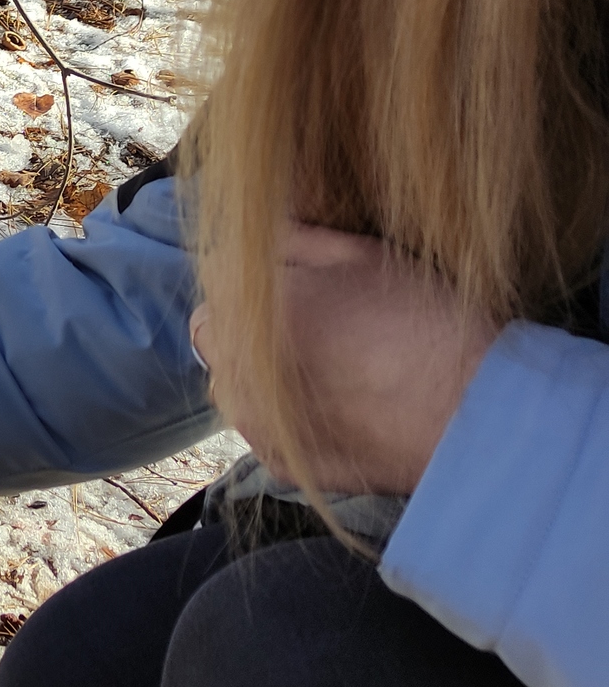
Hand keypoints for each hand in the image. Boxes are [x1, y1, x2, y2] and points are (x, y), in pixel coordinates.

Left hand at [189, 223, 496, 495]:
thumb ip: (293, 237)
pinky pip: (261, 424)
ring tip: (324, 362)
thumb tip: (263, 226)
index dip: (255, 269)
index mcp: (246, 306)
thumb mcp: (360, 255)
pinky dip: (282, 410)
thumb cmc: (425, 323)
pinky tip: (335, 403)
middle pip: (214, 327)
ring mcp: (251, 420)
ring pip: (231, 379)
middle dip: (243, 317)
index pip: (217, 270)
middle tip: (305, 317)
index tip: (291, 275)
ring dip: (257, 365)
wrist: (471, 418)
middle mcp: (233, 366)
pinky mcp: (276, 460)